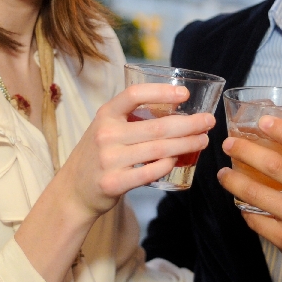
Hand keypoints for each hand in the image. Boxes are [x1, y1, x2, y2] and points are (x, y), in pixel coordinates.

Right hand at [57, 83, 214, 217]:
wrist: (73, 190)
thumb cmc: (98, 155)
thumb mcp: (106, 128)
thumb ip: (131, 118)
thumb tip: (175, 108)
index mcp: (105, 114)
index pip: (134, 95)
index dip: (161, 91)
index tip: (185, 94)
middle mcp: (106, 134)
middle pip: (157, 126)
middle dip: (189, 123)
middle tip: (208, 122)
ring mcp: (109, 159)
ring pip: (159, 149)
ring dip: (187, 144)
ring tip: (202, 140)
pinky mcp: (113, 183)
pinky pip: (150, 172)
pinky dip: (168, 164)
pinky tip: (178, 160)